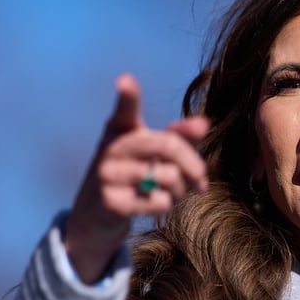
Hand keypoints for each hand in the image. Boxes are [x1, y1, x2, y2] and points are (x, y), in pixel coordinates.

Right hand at [64, 74, 208, 282]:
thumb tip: (204, 123)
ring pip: (169, 176)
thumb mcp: (152, 155)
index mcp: (120, 130)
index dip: (127, 95)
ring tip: (170, 193)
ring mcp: (107, 175)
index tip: (125, 81)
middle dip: (194, 165)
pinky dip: (166, 205)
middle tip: (202, 180)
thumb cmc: (133, 179)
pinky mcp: (110, 203)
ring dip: (180, 190)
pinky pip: (160, 201)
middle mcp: (110, 148)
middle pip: (168, 145)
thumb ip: (179, 138)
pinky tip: (152, 205)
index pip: (124, 110)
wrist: (96, 219)